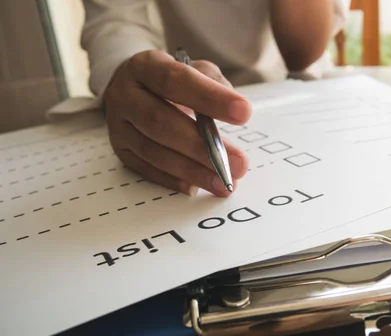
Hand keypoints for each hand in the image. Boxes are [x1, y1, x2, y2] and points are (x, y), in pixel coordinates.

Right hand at [103, 50, 250, 196]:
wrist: (132, 88)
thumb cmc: (173, 80)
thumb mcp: (194, 68)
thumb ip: (213, 82)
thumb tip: (234, 110)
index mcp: (145, 66)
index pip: (175, 80)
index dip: (210, 97)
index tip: (244, 113)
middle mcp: (125, 95)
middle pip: (161, 122)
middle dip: (203, 147)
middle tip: (239, 163)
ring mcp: (119, 126)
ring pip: (154, 152)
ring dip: (193, 170)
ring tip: (223, 182)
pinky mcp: (122, 151)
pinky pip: (147, 170)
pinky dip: (174, 180)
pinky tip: (196, 186)